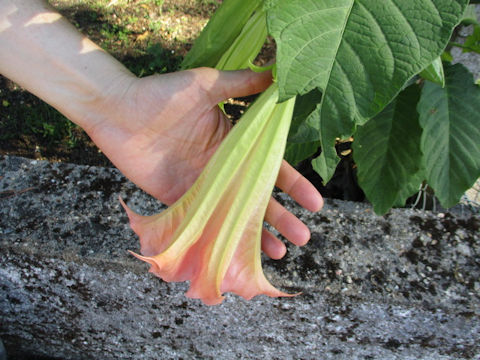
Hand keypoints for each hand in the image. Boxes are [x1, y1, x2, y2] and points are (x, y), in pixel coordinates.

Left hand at [86, 67, 322, 258]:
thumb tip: (278, 75)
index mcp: (233, 142)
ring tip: (281, 252)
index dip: (294, 184)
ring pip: (235, 213)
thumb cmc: (162, 95)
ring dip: (257, 233)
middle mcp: (222, 167)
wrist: (118, 110)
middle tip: (304, 236)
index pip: (270, 166)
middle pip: (257, 196)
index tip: (315, 202)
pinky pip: (205, 221)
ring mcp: (202, 186)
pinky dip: (220, 236)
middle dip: (281, 216)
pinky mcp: (179, 199)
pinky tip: (237, 251)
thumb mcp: (206, 85)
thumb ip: (241, 84)